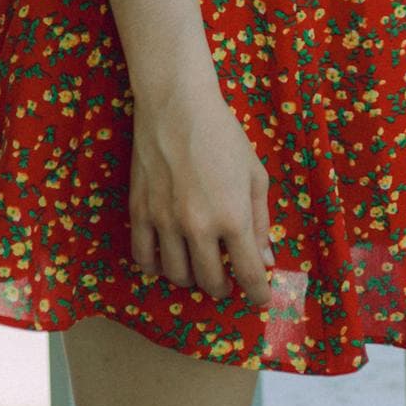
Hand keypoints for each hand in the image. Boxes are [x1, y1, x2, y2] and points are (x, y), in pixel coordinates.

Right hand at [128, 81, 276, 308]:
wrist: (177, 106)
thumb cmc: (223, 135)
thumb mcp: (255, 174)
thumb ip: (261, 221)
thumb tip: (265, 260)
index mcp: (233, 217)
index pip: (249, 274)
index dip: (257, 294)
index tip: (261, 300)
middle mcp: (198, 227)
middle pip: (210, 282)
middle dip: (223, 288)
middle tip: (228, 282)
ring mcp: (165, 222)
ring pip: (177, 276)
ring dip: (191, 280)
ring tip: (198, 270)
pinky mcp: (140, 212)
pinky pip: (144, 258)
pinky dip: (157, 267)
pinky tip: (167, 260)